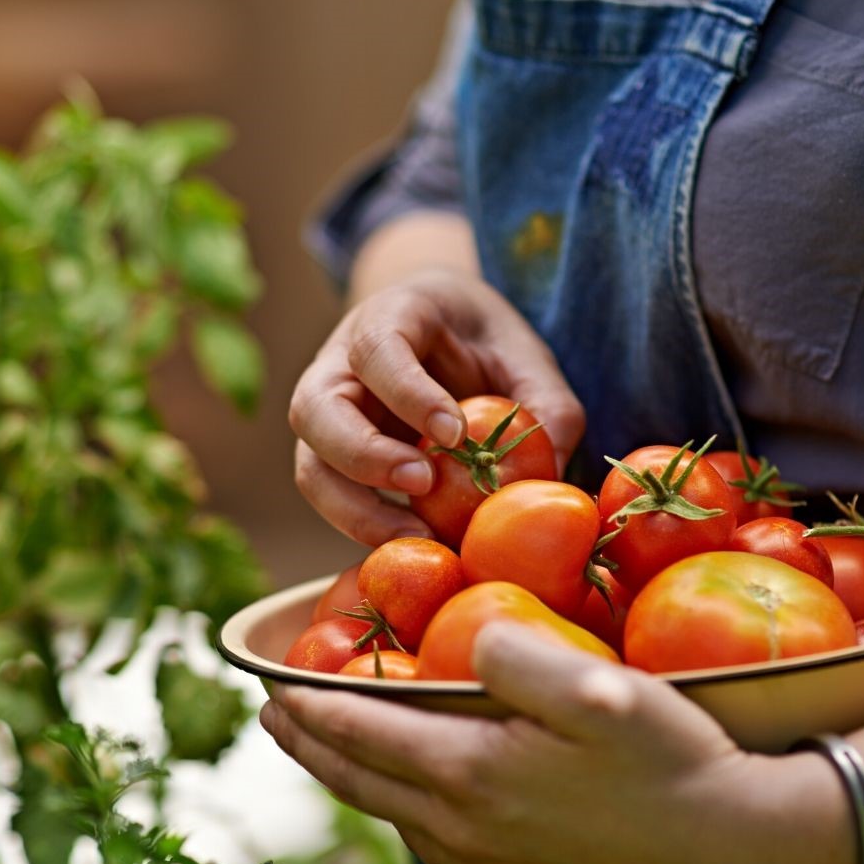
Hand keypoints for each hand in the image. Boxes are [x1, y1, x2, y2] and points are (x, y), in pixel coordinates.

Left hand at [259, 622, 849, 863]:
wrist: (733, 853)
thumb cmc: (674, 760)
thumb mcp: (603, 690)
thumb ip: (522, 653)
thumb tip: (464, 632)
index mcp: (471, 775)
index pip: (363, 734)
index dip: (310, 708)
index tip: (270, 685)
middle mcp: (466, 831)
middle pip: (362, 783)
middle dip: (310, 747)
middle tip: (274, 718)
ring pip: (396, 819)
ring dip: (355, 781)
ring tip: (333, 751)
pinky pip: (436, 847)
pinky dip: (404, 814)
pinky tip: (416, 802)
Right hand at [290, 268, 583, 544]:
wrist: (447, 338)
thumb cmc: (484, 343)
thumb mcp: (524, 355)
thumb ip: (548, 403)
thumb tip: (552, 469)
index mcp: (387, 317)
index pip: (376, 349)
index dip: (407, 392)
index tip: (454, 433)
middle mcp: (338, 366)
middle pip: (314, 410)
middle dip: (364, 455)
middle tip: (424, 485)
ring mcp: (328, 418)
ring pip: (311, 467)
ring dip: (356, 509)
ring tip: (419, 536)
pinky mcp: (334, 464)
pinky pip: (334, 501)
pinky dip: (367, 529)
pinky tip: (415, 546)